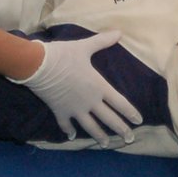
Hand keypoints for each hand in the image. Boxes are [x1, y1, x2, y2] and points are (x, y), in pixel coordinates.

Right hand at [11, 32, 141, 142]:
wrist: (39, 65)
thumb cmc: (64, 55)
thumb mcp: (85, 46)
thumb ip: (103, 41)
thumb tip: (119, 32)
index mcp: (99, 87)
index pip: (120, 103)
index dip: (130, 113)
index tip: (138, 121)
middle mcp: (90, 102)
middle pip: (109, 119)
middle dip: (121, 130)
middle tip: (129, 139)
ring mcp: (75, 109)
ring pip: (90, 127)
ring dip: (99, 136)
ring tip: (106, 144)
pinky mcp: (60, 112)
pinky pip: (66, 125)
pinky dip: (69, 131)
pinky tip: (72, 137)